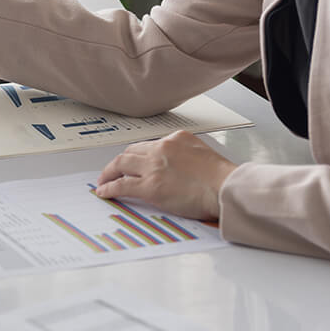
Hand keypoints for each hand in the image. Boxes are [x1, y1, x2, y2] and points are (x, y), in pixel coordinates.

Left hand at [95, 130, 238, 219]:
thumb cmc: (222, 178)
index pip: (149, 145)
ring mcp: (154, 167)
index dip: (137, 156)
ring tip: (103, 181)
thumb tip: (176, 167)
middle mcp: (162, 148)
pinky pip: (121, 185)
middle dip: (119, 162)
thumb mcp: (203, 153)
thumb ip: (186, 155)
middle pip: (131, 152)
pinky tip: (104, 192)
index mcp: (176, 139)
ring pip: (121, 164)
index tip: (132, 162)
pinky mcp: (150, 186)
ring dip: (109, 173)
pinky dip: (109, 188)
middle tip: (112, 170)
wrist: (226, 188)